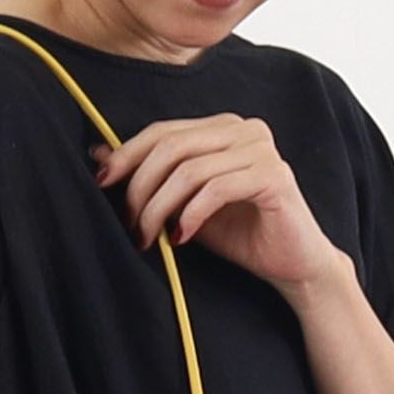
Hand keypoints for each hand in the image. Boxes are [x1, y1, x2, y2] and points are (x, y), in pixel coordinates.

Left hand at [91, 114, 338, 290]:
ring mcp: (261, 149)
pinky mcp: (273, 177)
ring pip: (190, 169)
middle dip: (141, 188)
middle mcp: (243, 129)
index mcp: (222, 128)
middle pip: (172, 146)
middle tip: (131, 225)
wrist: (293, 264)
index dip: (127, 154)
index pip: (163, 131)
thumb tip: (99, 154)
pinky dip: (191, 214)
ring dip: (160, 207)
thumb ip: (154, 179)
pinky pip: (217, 188)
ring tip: (149, 238)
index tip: (102, 183)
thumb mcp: (186, 206)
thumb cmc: (241, 235)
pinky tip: (181, 238)